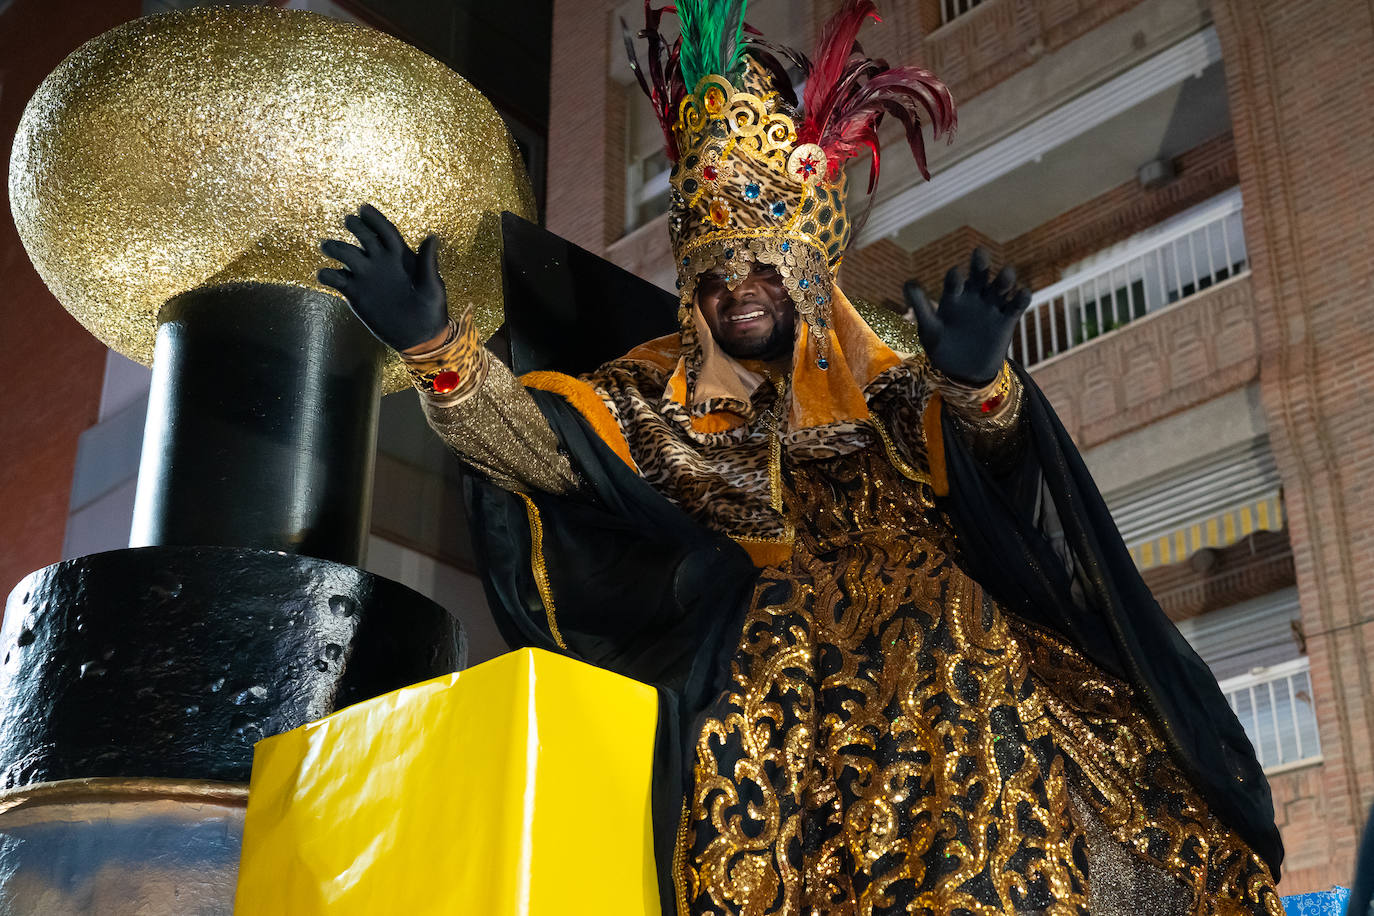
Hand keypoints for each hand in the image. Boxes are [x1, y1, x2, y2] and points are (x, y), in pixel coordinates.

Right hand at [318, 204, 448, 352]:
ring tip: (327, 246)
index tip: (363, 208)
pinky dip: (327, 275)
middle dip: (356, 227)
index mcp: (400, 255)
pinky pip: (336, 279)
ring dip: (335, 248)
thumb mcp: (433, 286)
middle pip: (364, 237)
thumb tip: (432, 237)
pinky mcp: (354, 292)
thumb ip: (429, 263)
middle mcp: (380, 261)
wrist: (419, 335)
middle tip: (348, 221)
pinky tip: (324, 275)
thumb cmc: (431, 309)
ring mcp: (365, 276)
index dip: (375, 219)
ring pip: (346, 254)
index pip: (385, 231)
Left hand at [904, 248, 1030, 385]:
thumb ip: (921, 307)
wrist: (964, 373)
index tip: (956, 276)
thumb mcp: (929, 329)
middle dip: (980, 263)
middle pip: (980, 274)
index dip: (955, 277)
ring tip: (1007, 276)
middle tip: (980, 254)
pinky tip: (1022, 293)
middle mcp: (974, 296)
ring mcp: (992, 306)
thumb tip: (907, 283)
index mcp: (954, 296)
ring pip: (1002, 285)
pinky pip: (1017, 304)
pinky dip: (1022, 297)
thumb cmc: (942, 348)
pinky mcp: (1008, 319)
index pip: (954, 280)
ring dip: (1005, 278)